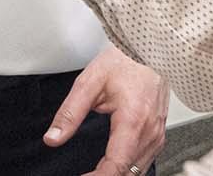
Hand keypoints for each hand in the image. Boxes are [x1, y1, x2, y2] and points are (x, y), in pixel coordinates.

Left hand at [45, 44, 169, 175]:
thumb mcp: (89, 82)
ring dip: (117, 174)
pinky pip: (145, 160)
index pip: (116, 166)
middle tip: (84, 175)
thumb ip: (70, 113)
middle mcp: (150, 131)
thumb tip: (53, 137)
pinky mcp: (159, 132)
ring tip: (94, 173)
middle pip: (129, 172)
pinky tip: (113, 166)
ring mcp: (158, 134)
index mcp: (133, 120)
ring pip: (139, 170)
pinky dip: (129, 167)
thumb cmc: (124, 61)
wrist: (148, 48)